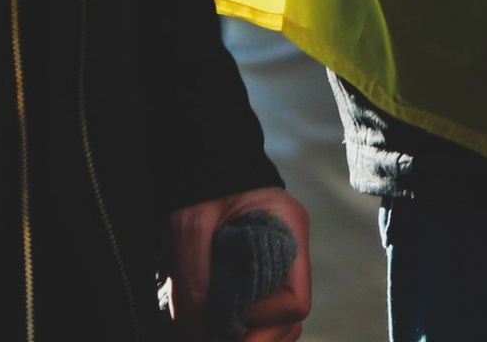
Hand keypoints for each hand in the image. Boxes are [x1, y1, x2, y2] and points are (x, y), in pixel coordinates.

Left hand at [166, 186, 310, 338]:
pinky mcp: (263, 271)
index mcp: (288, 231)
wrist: (204, 163)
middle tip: (222, 336)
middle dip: (259, 337)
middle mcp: (292, 251)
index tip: (228, 313)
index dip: (263, 318)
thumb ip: (193, 278)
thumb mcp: (191, 226)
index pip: (296, 300)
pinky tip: (221, 325)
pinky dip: (248, 326)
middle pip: (293, 319)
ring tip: (220, 334)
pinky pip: (266, 311)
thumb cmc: (202, 186)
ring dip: (254, 335)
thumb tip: (197, 329)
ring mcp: (281, 262)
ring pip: (282, 322)